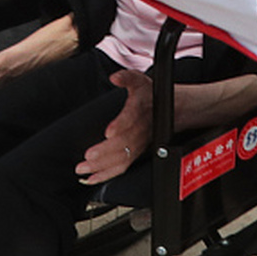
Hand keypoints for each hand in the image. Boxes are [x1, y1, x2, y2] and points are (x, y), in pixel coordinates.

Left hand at [76, 70, 153, 185]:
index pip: (131, 118)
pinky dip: (107, 174)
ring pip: (122, 158)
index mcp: (140, 110)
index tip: (108, 132)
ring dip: (102, 166)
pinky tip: (92, 178)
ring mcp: (139, 144)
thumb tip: (115, 77)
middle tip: (88, 156)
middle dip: (105, 152)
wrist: (174, 110)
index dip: (120, 125)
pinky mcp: (136, 153)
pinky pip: (122, 166)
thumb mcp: (140, 80)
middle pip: (124, 144)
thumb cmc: (151, 95)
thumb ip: (126, 77)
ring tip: (83, 169)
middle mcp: (140, 130)